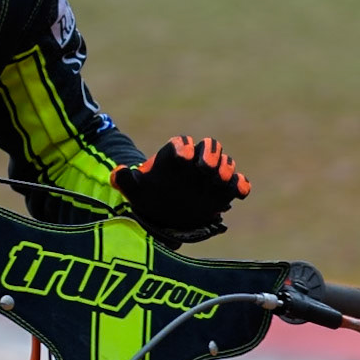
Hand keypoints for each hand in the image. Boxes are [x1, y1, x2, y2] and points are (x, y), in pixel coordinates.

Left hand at [110, 136, 250, 243]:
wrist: (164, 216)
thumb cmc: (150, 197)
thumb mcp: (135, 190)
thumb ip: (125, 180)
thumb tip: (117, 173)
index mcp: (175, 156)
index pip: (182, 143)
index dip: (183, 146)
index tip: (182, 156)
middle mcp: (195, 162)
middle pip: (209, 147)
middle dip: (209, 153)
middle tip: (205, 166)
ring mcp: (211, 175)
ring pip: (225, 162)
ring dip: (224, 167)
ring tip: (218, 178)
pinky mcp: (223, 190)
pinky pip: (238, 182)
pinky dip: (241, 184)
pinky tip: (239, 193)